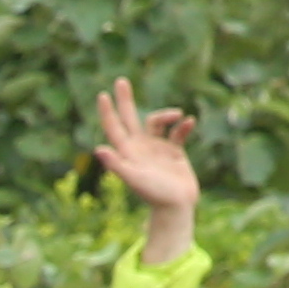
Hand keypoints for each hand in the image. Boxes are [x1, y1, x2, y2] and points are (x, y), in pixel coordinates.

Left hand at [92, 77, 200, 252]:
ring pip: (156, 122)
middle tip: (120, 81)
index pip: (114, 128)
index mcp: (127, 153)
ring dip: (166, 115)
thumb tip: (99, 149)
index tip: (102, 94)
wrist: (176, 206)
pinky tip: (190, 122)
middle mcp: (139, 148)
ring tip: (178, 116)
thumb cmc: (154, 194)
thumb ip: (117, 164)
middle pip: (129, 118)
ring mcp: (156, 149)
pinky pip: (178, 132)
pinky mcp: (174, 152)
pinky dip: (184, 125)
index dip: (108, 112)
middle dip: (125, 100)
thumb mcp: (134, 178)